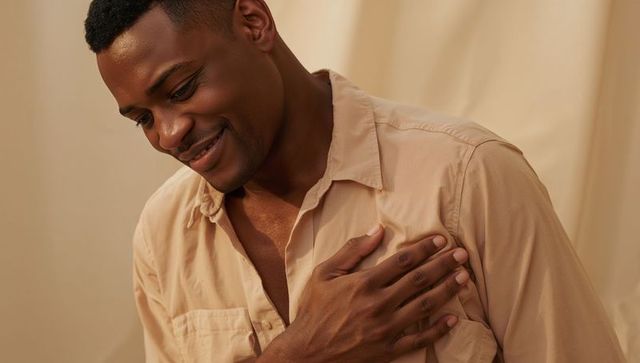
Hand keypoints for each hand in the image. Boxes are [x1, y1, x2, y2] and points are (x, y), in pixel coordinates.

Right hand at [260, 224, 469, 362]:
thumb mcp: (325, 274)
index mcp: (364, 283)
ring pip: (425, 306)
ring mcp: (386, 328)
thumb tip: (378, 230)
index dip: (424, 248)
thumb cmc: (313, 310)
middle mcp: (379, 304)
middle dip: (444, 264)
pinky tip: (453, 318)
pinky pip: (419, 339)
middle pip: (420, 280)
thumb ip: (352, 250)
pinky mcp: (389, 349)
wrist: (306, 352)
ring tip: (464, 278)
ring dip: (447, 290)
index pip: (403, 261)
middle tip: (463, 254)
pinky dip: (438, 329)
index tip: (441, 240)